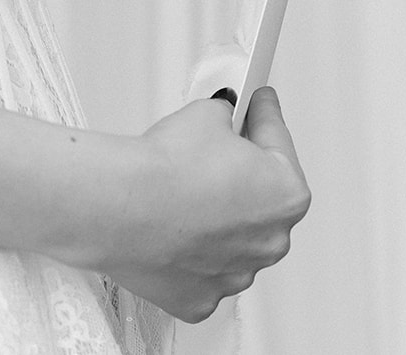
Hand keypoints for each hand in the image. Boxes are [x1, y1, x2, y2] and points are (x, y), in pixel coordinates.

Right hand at [111, 87, 310, 322]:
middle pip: (261, 198)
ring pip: (234, 239)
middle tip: (219, 148)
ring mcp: (236, 274)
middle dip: (244, 174)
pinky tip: (174, 230)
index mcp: (287, 195)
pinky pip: (203, 270)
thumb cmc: (165, 171)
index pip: (279, 143)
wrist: (119, 207)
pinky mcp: (200, 298)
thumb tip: (222, 120)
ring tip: (188, 192)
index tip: (258, 106)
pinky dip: (192, 253)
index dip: (264, 116)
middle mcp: (270, 241)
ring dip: (219, 219)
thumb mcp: (208, 114)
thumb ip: (227, 118)